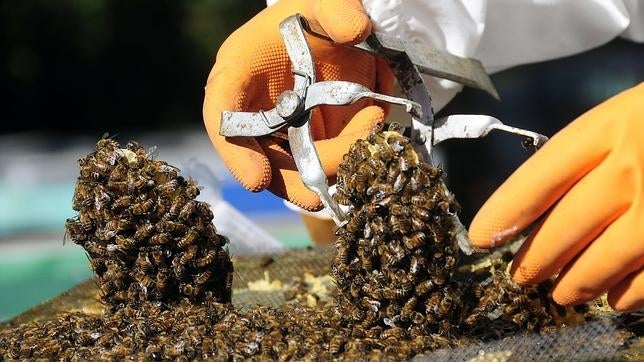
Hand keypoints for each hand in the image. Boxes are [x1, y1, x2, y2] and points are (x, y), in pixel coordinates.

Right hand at [203, 0, 393, 210]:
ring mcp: (282, 135)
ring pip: (300, 171)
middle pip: (266, 162)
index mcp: (237, 75)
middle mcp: (253, 114)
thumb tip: (356, 30)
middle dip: (301, 176)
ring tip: (372, 121)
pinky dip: (353, 155)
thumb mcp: (320, 3)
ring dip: (336, 163)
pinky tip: (373, 126)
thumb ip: (336, 10)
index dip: (236, 156)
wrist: (325, 34)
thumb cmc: (308, 18)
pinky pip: (328, 164)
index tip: (259, 181)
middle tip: (334, 178)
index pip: (223, 119)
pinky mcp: (310, 145)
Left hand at [469, 83, 643, 310]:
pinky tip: (616, 299)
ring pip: (603, 260)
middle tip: (519, 276)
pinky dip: (629, 294)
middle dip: (535, 258)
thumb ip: (593, 154)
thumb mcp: (630, 114)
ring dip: (576, 283)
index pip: (537, 178)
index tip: (481, 237)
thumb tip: (543, 205)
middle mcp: (634, 166)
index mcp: (610, 127)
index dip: (504, 213)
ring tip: (561, 293)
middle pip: (564, 226)